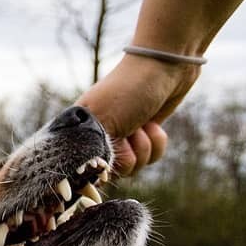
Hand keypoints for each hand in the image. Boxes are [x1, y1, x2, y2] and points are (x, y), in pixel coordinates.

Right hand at [77, 53, 201, 176]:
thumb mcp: (103, 119)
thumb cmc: (128, 89)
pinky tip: (154, 124)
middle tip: (130, 130)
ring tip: (144, 123)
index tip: (113, 152)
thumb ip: (93, 149)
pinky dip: (157, 143)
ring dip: (145, 146)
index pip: (84, 166)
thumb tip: (89, 178)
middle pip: (114, 172)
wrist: (164, 66)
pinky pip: (151, 157)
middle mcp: (99, 137)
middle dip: (129, 154)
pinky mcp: (144, 135)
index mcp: (81, 131)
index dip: (101, 166)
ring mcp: (123, 137)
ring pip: (135, 166)